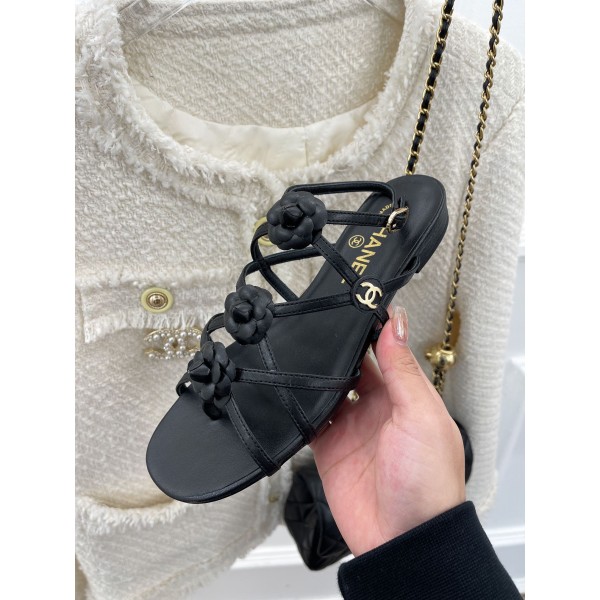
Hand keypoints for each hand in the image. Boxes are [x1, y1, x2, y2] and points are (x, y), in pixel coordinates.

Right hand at [310, 307, 465, 556]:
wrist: (405, 540)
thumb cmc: (430, 484)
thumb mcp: (421, 416)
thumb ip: (403, 370)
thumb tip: (394, 325)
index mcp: (407, 397)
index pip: (386, 353)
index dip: (371, 331)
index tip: (355, 307)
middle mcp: (379, 410)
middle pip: (353, 368)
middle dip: (339, 351)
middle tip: (321, 328)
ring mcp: (352, 429)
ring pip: (329, 390)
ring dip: (318, 377)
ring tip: (304, 357)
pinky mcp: (330, 450)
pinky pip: (310, 421)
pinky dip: (300, 408)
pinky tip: (293, 394)